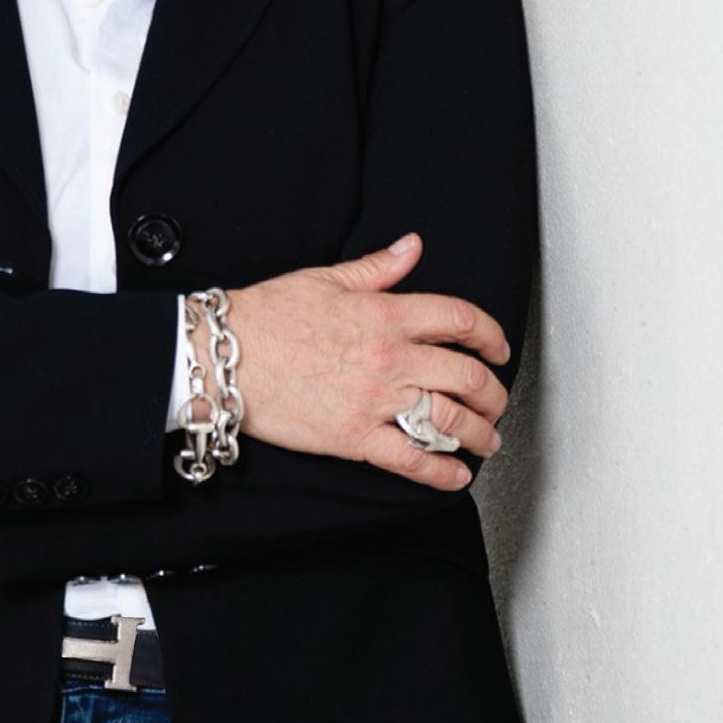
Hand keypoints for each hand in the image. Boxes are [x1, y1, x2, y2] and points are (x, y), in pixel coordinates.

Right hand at [223, 233, 509, 491]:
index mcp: (386, 314)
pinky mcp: (355, 437)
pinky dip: (442, 472)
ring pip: (449, 421)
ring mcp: (375, 401)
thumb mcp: (325, 279)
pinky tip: (455, 475)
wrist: (225, 358)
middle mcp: (390, 358)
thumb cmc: (267, 317)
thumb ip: (377, 267)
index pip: (461, 320)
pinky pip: (412, 460)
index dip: (492, 336)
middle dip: (494, 394)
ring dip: (479, 434)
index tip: (497, 349)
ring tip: (486, 440)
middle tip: (496, 401)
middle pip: (468, 377)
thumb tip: (412, 247)